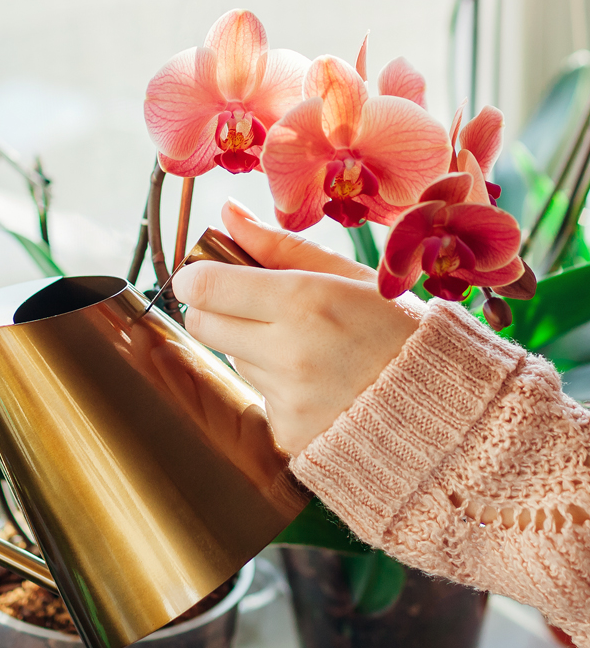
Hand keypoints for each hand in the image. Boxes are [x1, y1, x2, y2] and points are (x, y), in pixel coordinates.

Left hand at [172, 198, 423, 453]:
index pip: (205, 286)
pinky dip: (277, 387)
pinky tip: (321, 383)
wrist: (450, 411)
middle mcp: (290, 353)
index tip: (208, 274)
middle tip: (254, 305)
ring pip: (233, 359)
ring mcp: (287, 399)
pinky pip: (258, 397)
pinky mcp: (287, 434)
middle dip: (215, 310)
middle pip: (202, 324)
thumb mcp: (351, 276)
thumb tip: (228, 213)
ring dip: (255, 348)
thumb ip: (280, 246)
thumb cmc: (404, 332)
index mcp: (306, 302)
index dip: (197, 278)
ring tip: (311, 348)